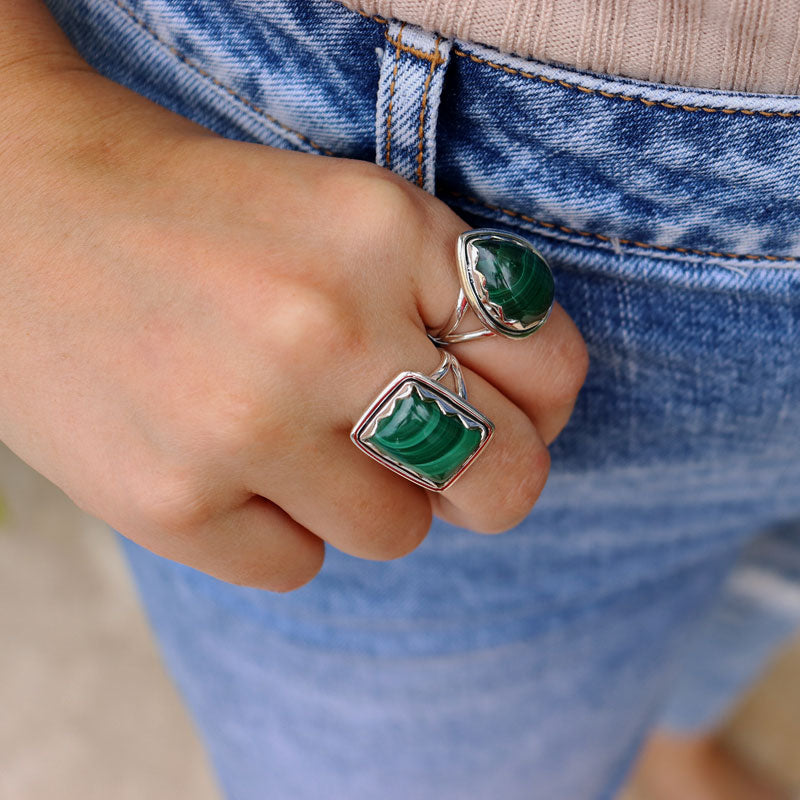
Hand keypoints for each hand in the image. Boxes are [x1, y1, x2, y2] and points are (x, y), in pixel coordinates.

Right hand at [0, 66, 587, 590]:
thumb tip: (531, 418)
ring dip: (367, 496)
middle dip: (485, 476)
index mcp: (385, 232)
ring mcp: (242, 424)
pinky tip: (227, 462)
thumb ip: (448, 302)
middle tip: (439, 456)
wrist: (27, 211)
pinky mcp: (170, 504)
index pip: (552, 367)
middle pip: (503, 479)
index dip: (541, 400)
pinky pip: (299, 565)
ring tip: (297, 436)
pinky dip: (280, 527)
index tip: (505, 405)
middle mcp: (322, 326)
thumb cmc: (210, 220)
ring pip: (398, 532)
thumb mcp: (351, 216)